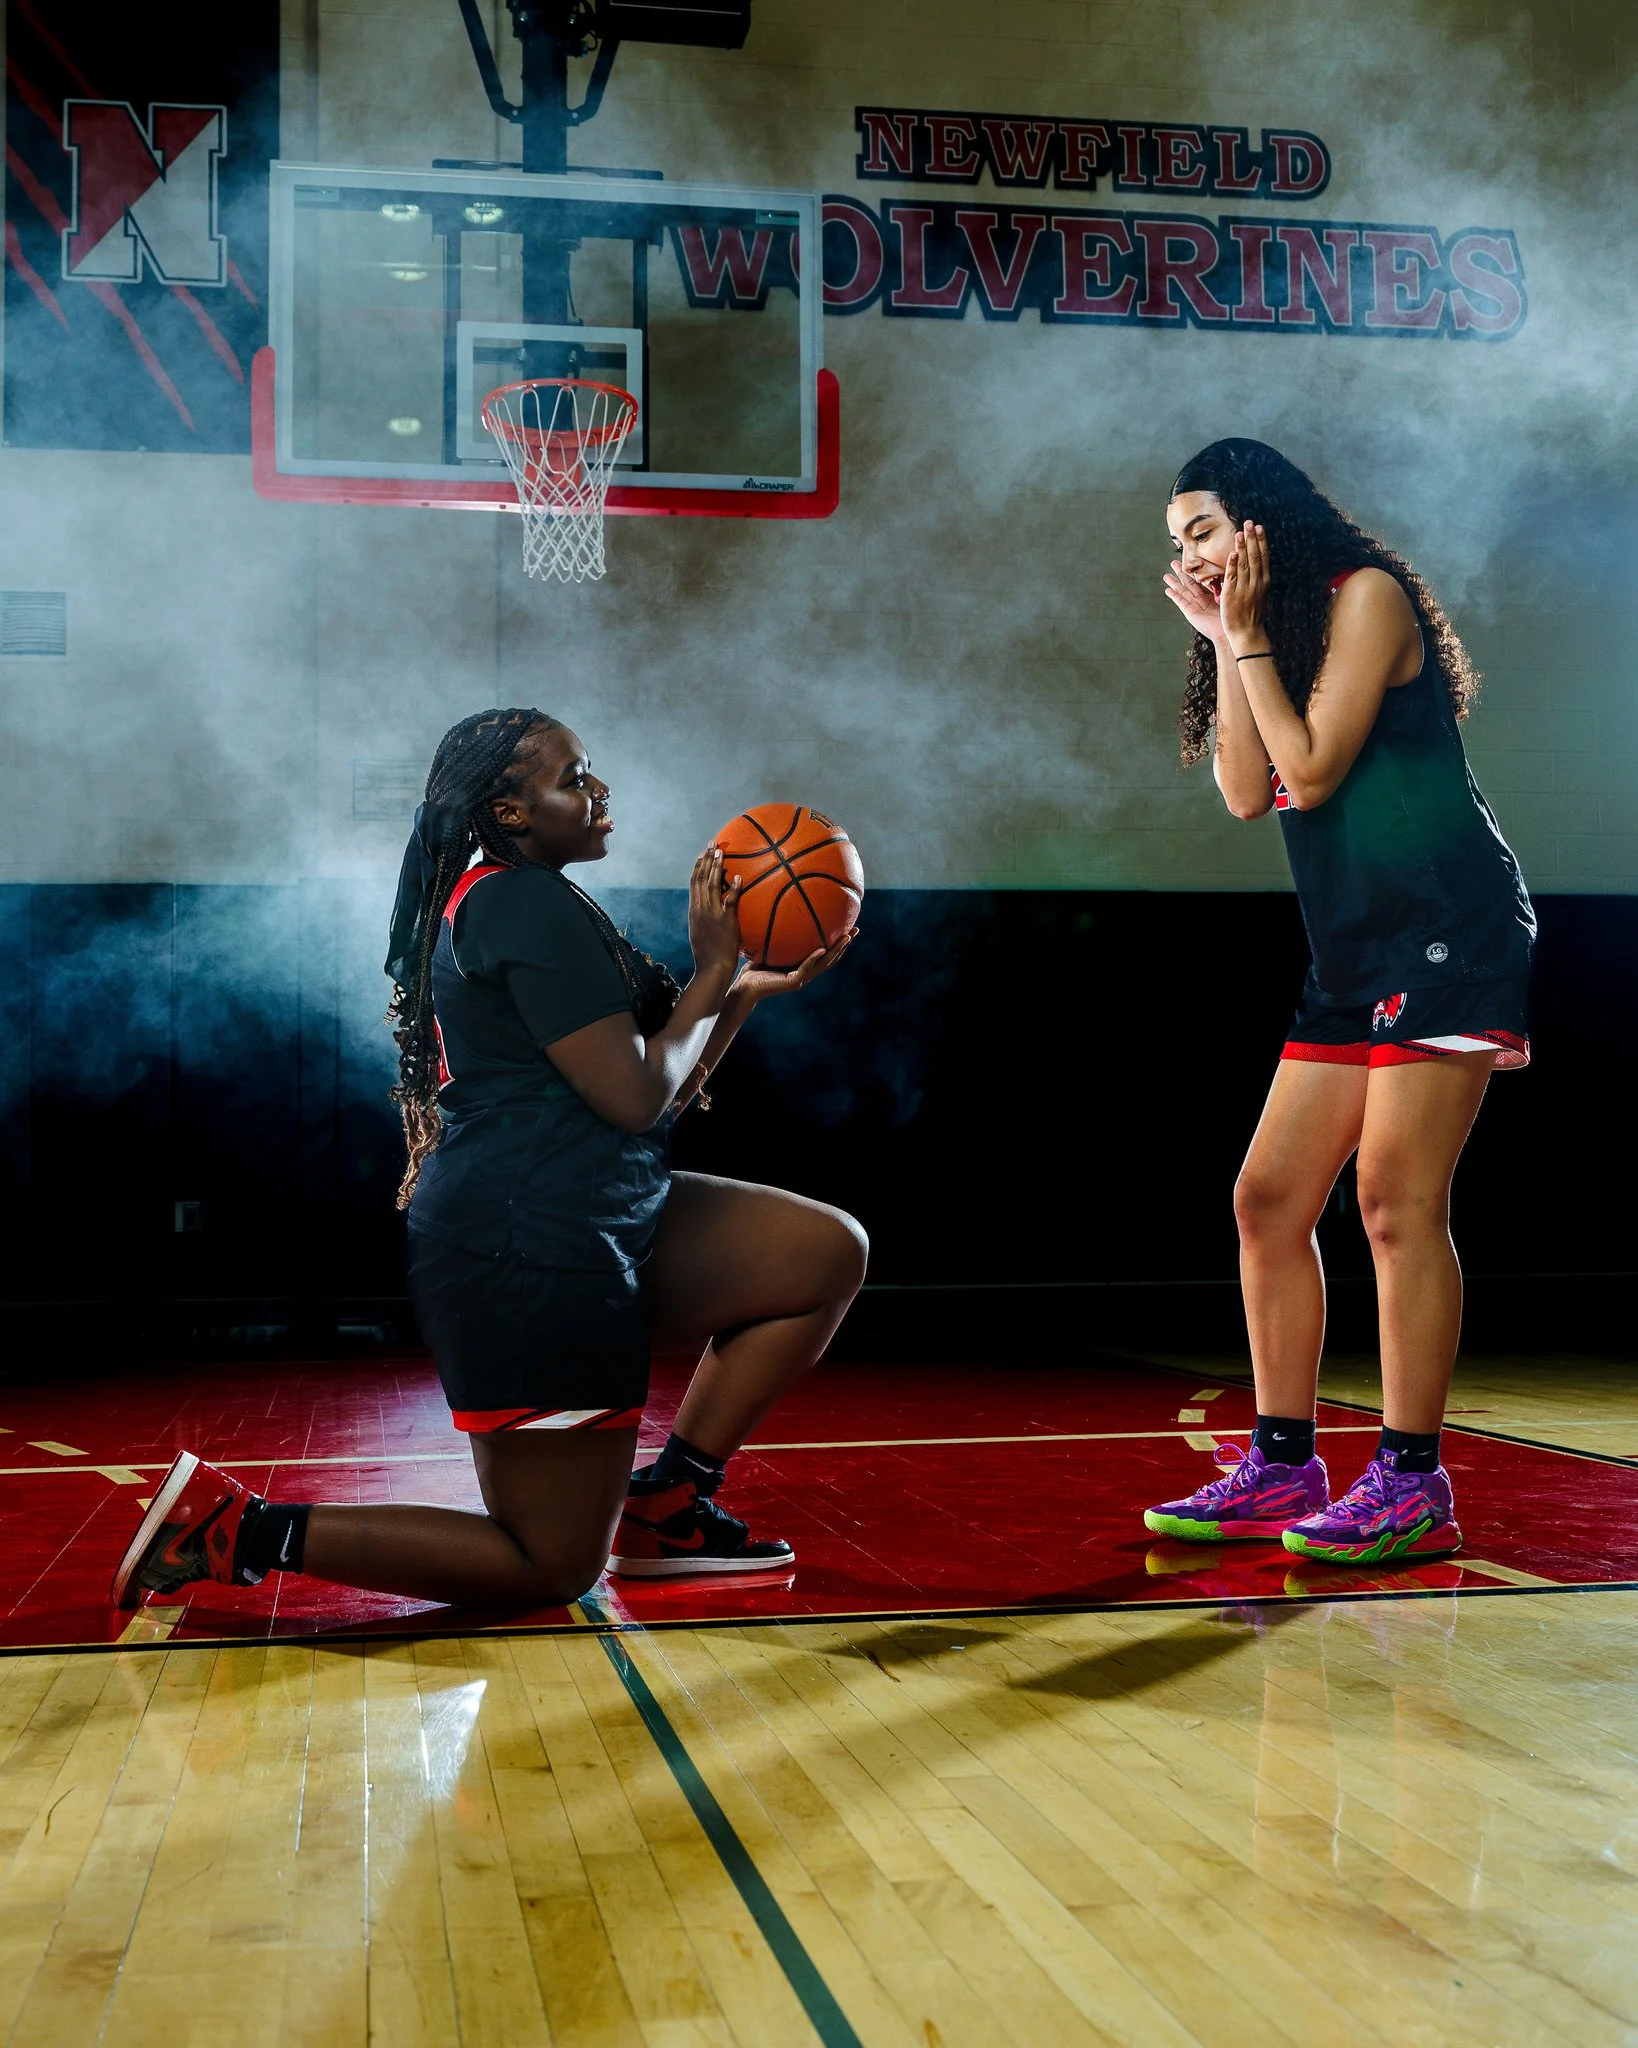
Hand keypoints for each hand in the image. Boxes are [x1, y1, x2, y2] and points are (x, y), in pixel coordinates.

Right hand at [686, 847, 741, 987]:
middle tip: (712, 843)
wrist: (711, 968)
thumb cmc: (708, 954)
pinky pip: (729, 901)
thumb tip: (711, 908)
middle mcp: (700, 909)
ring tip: (721, 851)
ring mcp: (712, 915)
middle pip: (701, 879)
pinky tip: (737, 877)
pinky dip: (732, 888)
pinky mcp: (725, 922)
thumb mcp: (701, 933)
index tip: (702, 853)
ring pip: (711, 885)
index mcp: (694, 911)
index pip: (693, 883)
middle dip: (706, 859)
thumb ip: (704, 918)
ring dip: (716, 866)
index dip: (698, 867)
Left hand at [733, 927, 856, 1005]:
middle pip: (831, 958)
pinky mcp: (792, 982)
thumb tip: (776, 908)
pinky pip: (807, 968)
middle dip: (844, 944)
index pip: (825, 952)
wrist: (744, 987)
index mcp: (803, 965)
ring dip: (836, 951)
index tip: (848, 926)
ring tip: (846, 937)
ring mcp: (801, 978)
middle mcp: (806, 972)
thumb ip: (776, 934)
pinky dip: (815, 958)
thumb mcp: (768, 946)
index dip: (838, 942)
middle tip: (856, 929)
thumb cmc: (753, 967)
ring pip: (824, 963)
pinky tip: (822, 948)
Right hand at [1162, 561, 1228, 644]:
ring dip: (1174, 583)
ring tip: (1166, 576)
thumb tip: (1231, 570)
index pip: (1200, 580)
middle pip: (1188, 583)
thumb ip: (1226, 584)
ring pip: (1182, 591)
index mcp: (1210, 595)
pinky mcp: (1189, 612)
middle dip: (1181, 573)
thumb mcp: (1229, 596)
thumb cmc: (1230, 616)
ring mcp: (1194, 606)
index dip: (1194, 571)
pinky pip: (1180, 602)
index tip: (1190, 562)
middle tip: (1174, 563)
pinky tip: (1167, 590)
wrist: (1225, 631)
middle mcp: (1201, 599)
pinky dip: (1174, 596)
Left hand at [1221, 521, 1270, 649]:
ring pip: (1244, 564)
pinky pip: (1232, 577)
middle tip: (1249, 522)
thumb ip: (1258, 579)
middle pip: (1254, 556)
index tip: (1259, 527)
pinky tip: (1232, 553)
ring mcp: (1245, 588)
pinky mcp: (1232, 595)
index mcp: (1264, 582)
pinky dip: (1233, 564)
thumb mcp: (1260, 594)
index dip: (1260, 541)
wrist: (1248, 633)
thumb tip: (1258, 566)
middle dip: (1252, 538)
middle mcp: (1256, 583)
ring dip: (1242, 547)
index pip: (1262, 557)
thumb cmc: (1253, 615)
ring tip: (1240, 532)